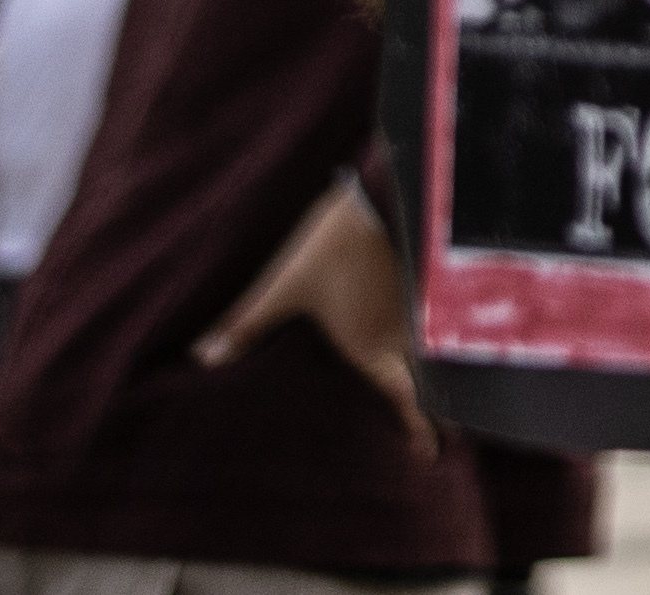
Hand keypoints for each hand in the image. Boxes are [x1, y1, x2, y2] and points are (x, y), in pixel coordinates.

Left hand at [193, 172, 435, 458]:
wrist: (387, 193)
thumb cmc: (334, 247)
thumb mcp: (284, 286)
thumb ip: (246, 323)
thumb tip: (202, 357)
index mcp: (370, 347)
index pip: (403, 398)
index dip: (420, 428)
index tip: (431, 454)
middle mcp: (403, 336)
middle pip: (432, 381)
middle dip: (442, 408)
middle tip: (448, 431)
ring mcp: (424, 307)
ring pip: (440, 350)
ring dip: (443, 369)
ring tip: (445, 384)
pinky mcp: (435, 279)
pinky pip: (443, 318)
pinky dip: (443, 332)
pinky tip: (439, 327)